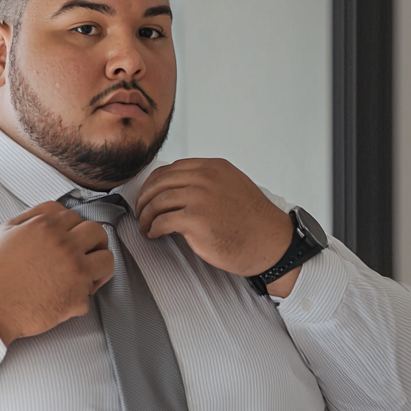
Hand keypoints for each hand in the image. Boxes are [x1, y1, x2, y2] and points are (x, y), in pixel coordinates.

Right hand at [0, 202, 113, 344]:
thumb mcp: (7, 230)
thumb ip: (34, 216)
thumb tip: (55, 215)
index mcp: (47, 226)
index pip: (75, 216)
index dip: (73, 229)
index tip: (71, 239)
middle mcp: (64, 245)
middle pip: (97, 232)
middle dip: (94, 242)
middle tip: (86, 254)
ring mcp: (74, 270)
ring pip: (107, 259)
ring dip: (99, 266)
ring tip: (88, 275)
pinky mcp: (77, 296)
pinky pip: (92, 292)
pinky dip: (82, 296)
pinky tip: (67, 297)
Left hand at [135, 159, 298, 294]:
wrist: (270, 242)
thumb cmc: (254, 222)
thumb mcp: (233, 186)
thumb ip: (209, 183)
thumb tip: (181, 189)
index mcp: (213, 167)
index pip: (171, 169)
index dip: (154, 183)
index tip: (149, 195)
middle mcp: (205, 178)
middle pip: (160, 183)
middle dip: (145, 199)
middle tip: (141, 212)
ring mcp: (200, 198)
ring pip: (157, 202)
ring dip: (146, 216)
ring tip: (146, 226)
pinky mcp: (195, 220)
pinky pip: (162, 221)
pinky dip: (152, 229)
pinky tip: (153, 234)